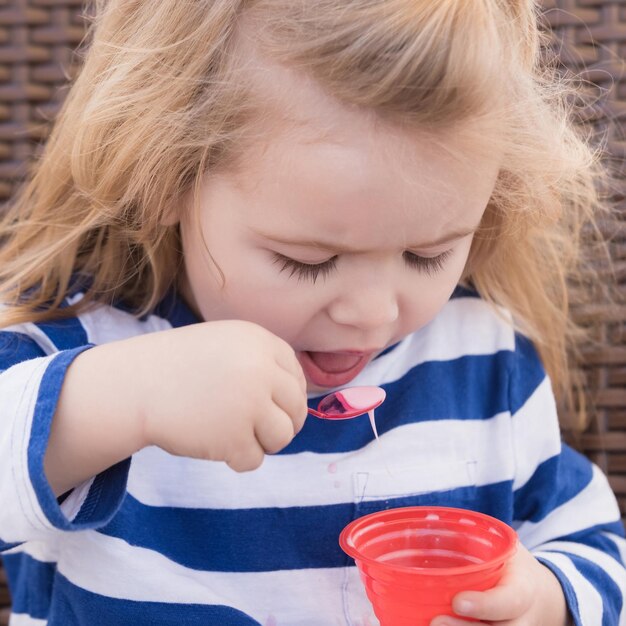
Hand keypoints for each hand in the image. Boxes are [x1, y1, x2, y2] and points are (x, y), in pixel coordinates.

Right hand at [133, 320, 307, 470]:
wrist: (134, 386)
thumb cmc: (178, 367)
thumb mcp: (225, 345)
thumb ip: (261, 362)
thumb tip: (298, 398)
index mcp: (260, 342)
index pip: (296, 376)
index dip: (288, 396)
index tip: (271, 406)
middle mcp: (261, 370)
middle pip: (296, 409)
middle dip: (281, 423)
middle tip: (255, 427)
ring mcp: (250, 404)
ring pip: (283, 436)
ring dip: (262, 442)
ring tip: (233, 433)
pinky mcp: (234, 438)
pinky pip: (254, 459)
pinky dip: (236, 458)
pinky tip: (214, 443)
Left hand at [430, 544, 570, 625]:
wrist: (546, 599)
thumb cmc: (513, 568)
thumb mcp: (504, 548)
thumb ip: (474, 541)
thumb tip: (428, 523)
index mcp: (523, 590)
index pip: (508, 601)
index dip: (484, 605)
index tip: (458, 601)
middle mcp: (523, 622)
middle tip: (434, 622)